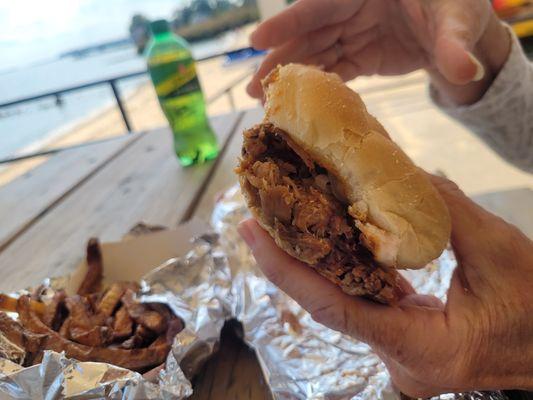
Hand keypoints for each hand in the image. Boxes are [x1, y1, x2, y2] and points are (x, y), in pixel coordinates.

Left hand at [238, 176, 532, 396]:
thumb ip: (446, 211)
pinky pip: (362, 300)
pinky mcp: (403, 336)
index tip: (251, 232)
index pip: (334, 308)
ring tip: (283, 219)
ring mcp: (398, 350)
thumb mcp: (500, 252)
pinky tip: (330, 236)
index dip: (285, 270)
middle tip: (258, 214)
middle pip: (328, 303)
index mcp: (421, 347)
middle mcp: (398, 357)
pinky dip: (344, 268)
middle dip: (289, 260)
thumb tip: (403, 172)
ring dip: (313, 261)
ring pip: (342, 301)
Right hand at [247, 0, 510, 104]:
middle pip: (308, 34)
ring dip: (289, 77)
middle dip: (279, 60)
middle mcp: (352, 9)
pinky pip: (332, 69)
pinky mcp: (359, 55)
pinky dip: (315, 86)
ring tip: (263, 101)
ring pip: (314, 54)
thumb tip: (465, 71)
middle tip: (253, 89)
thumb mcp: (458, 19)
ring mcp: (354, 33)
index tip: (257, 40)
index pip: (321, 4)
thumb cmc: (458, 9)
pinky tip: (297, 104)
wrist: (459, 31)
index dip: (289, 22)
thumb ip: (455, 43)